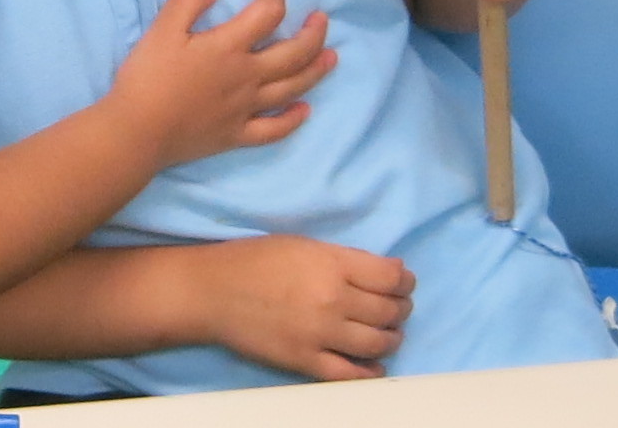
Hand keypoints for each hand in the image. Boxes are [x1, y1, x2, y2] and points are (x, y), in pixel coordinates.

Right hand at [100, 0, 333, 167]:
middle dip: (313, 33)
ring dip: (316, 71)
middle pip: (293, 52)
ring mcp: (246, 109)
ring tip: (331, 58)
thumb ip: (188, 1)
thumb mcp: (161, 30)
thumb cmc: (147, 78)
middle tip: (321, 19)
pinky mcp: (237, 135)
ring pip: (292, 88)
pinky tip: (305, 111)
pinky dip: (293, 120)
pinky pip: (274, 129)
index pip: (267, 12)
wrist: (137, 132)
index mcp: (230, 47)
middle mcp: (247, 77)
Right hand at [188, 235, 414, 380]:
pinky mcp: (305, 360)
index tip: (404, 282)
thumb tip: (388, 271)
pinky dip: (369, 372)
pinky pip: (349, 374)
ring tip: (389, 334)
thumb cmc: (254, 260)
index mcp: (333, 265)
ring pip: (377, 343)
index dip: (405, 280)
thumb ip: (346, 258)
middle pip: (390, 310)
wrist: (212, 291)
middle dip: (402, 308)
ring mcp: (320, 334)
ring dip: (392, 338)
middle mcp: (332, 299)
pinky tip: (374, 367)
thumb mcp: (304, 245)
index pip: (391, 277)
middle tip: (398, 307)